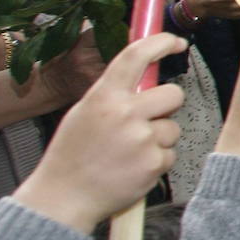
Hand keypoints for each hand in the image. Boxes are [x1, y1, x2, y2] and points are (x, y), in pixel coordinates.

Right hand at [11, 34, 187, 232]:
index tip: (176, 42)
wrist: (63, 198)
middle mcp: (125, 113)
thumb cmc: (72, 155)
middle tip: (148, 119)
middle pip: (174, 94)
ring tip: (130, 152)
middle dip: (167, 105)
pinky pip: (170, 154)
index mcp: (104, 96)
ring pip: (173, 127)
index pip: (136, 56)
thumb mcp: (84, 113)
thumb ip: (114, 95)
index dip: (160, 42)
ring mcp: (142, 139)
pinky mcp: (154, 163)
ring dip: (159, 138)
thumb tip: (146, 78)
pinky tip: (132, 169)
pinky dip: (157, 161)